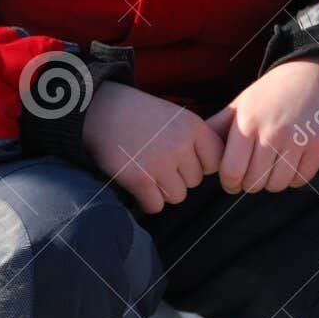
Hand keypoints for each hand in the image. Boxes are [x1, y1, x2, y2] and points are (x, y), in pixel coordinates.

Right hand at [82, 82, 222, 213]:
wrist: (103, 112)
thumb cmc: (140, 116)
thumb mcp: (176, 116)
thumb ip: (195, 139)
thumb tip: (208, 171)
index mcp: (194, 127)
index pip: (215, 162)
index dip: (200, 165)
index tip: (184, 161)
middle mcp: (181, 146)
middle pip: (195, 181)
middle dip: (179, 178)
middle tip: (159, 166)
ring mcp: (160, 164)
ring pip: (177, 196)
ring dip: (164, 192)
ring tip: (149, 176)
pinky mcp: (139, 180)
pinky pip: (156, 205)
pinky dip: (148, 202)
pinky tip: (139, 188)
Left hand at [207, 57, 318, 193]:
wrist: (313, 72)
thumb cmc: (269, 94)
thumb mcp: (239, 106)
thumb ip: (216, 129)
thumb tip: (191, 150)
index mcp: (247, 125)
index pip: (231, 172)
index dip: (230, 184)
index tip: (232, 182)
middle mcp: (272, 133)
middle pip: (254, 183)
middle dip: (250, 183)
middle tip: (253, 174)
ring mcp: (298, 139)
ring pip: (277, 184)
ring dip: (272, 183)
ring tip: (271, 169)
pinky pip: (301, 179)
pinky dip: (294, 178)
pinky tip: (290, 166)